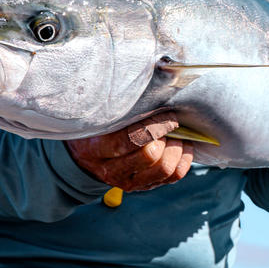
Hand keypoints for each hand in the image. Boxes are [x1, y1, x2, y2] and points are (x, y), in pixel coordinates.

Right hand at [66, 112, 193, 192]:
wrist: (84, 157)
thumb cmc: (95, 127)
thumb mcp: (96, 115)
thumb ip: (116, 105)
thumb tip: (149, 81)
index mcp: (96, 150)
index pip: (130, 140)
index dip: (153, 126)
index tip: (163, 112)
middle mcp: (111, 170)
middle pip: (150, 156)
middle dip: (166, 135)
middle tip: (170, 120)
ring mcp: (129, 182)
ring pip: (164, 168)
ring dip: (177, 147)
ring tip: (175, 133)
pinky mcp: (144, 186)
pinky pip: (173, 176)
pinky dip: (184, 159)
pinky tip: (182, 144)